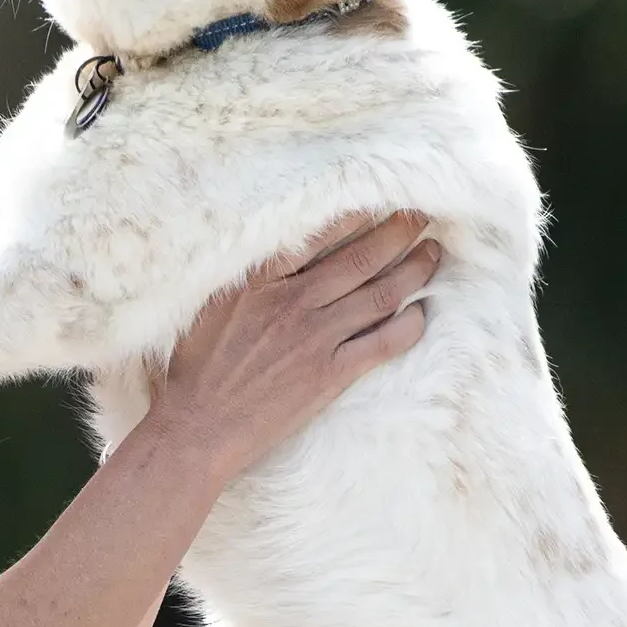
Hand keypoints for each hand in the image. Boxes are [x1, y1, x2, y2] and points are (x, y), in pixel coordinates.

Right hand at [150, 211, 440, 479]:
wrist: (198, 427)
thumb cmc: (194, 370)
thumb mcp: (207, 306)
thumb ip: (244, 277)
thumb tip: (272, 248)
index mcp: (259, 280)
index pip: (321, 232)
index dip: (359, 213)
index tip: (381, 199)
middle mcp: (293, 303)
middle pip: (362, 258)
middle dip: (399, 231)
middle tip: (422, 215)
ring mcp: (315, 339)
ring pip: (381, 294)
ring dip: (414, 271)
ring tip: (433, 254)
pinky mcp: (330, 375)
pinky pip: (383, 343)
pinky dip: (408, 326)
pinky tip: (421, 313)